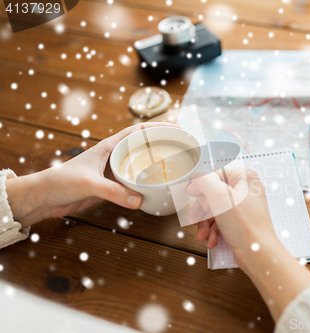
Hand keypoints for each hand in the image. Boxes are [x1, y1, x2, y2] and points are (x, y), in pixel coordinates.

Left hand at [7, 122, 179, 227]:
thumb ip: (113, 192)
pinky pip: (134, 183)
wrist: (44, 197)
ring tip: (174, 169)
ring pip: (140, 166)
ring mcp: (113, 172)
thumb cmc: (60, 182)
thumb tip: (138, 201)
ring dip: (155, 166)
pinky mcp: (111, 187)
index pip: (137, 130)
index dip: (158, 127)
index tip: (176, 128)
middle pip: (143, 147)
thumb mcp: (89, 183)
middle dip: (162, 145)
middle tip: (182, 150)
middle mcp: (114, 156)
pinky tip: (156, 190)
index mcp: (109, 147)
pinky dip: (146, 185)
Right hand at [186, 167, 309, 320]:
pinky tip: (211, 241)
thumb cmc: (244, 223)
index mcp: (244, 177)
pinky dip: (213, 232)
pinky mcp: (241, 223)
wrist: (258, 253)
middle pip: (213, 195)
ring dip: (205, 225)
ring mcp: (244, 208)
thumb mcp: (218, 195)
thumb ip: (203, 181)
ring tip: (202, 236)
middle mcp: (246, 190)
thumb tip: (194, 181)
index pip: (215, 175)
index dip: (202, 189)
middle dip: (202, 211)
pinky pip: (222, 223)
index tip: (195, 199)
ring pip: (215, 211)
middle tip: (197, 220)